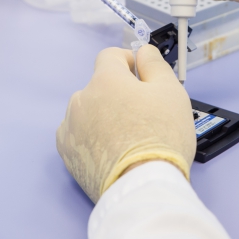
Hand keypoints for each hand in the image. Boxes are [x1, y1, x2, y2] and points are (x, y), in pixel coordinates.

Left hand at [56, 45, 195, 202]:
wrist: (143, 186)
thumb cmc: (160, 138)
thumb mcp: (171, 91)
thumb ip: (154, 64)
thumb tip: (143, 52)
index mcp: (105, 80)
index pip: (111, 56)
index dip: (129, 62)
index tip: (141, 76)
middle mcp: (81, 99)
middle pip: (100, 85)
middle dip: (118, 92)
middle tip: (142, 113)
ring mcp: (71, 127)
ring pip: (88, 110)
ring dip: (103, 114)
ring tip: (127, 136)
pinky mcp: (67, 154)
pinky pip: (78, 134)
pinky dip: (91, 136)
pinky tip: (111, 149)